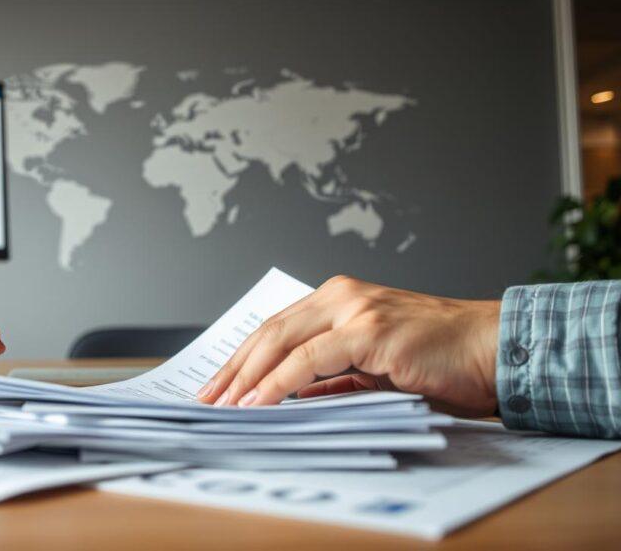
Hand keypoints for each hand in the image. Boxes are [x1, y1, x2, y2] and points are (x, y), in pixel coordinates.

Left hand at [196, 276, 500, 416]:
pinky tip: (258, 402)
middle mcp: (341, 295)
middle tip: (208, 399)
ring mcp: (354, 309)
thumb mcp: (373, 367)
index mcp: (340, 299)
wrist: (493, 351)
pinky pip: (309, 359)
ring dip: (246, 377)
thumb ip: (332, 376)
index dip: (243, 359)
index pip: (276, 328)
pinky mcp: (368, 329)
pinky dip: (278, 382)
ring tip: (224, 405)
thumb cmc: (441, 361)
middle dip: (233, 369)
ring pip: (281, 341)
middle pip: (268, 332)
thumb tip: (287, 397)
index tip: (220, 386)